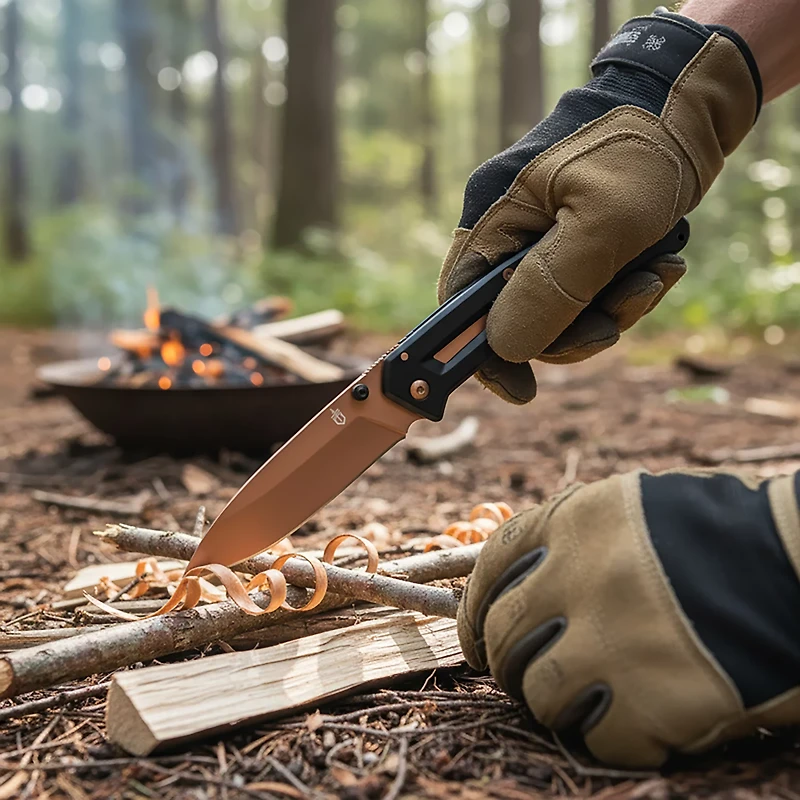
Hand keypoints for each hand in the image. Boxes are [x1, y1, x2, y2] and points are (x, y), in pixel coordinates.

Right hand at [438, 10, 760, 403]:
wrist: (689, 101)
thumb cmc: (643, 148)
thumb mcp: (604, 222)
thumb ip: (551, 287)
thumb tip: (506, 348)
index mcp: (495, 216)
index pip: (461, 303)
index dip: (483, 353)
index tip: (523, 390)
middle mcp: (510, 230)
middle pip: (517, 317)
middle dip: (574, 329)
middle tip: (620, 316)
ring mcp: (543, 236)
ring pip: (560, 310)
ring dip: (612, 309)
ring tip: (656, 276)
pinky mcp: (577, 240)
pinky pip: (588, 291)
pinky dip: (625, 290)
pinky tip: (661, 265)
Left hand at [457, 469, 799, 766]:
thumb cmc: (719, 534)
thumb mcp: (633, 509)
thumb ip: (570, 540)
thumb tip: (518, 585)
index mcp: (573, 521)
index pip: (490, 567)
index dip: (472, 607)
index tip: (476, 636)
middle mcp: (580, 577)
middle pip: (503, 634)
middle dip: (505, 661)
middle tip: (522, 676)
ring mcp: (613, 640)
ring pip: (539, 693)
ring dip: (554, 702)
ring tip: (584, 698)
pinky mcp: (654, 702)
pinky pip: (597, 738)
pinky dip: (609, 736)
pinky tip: (639, 721)